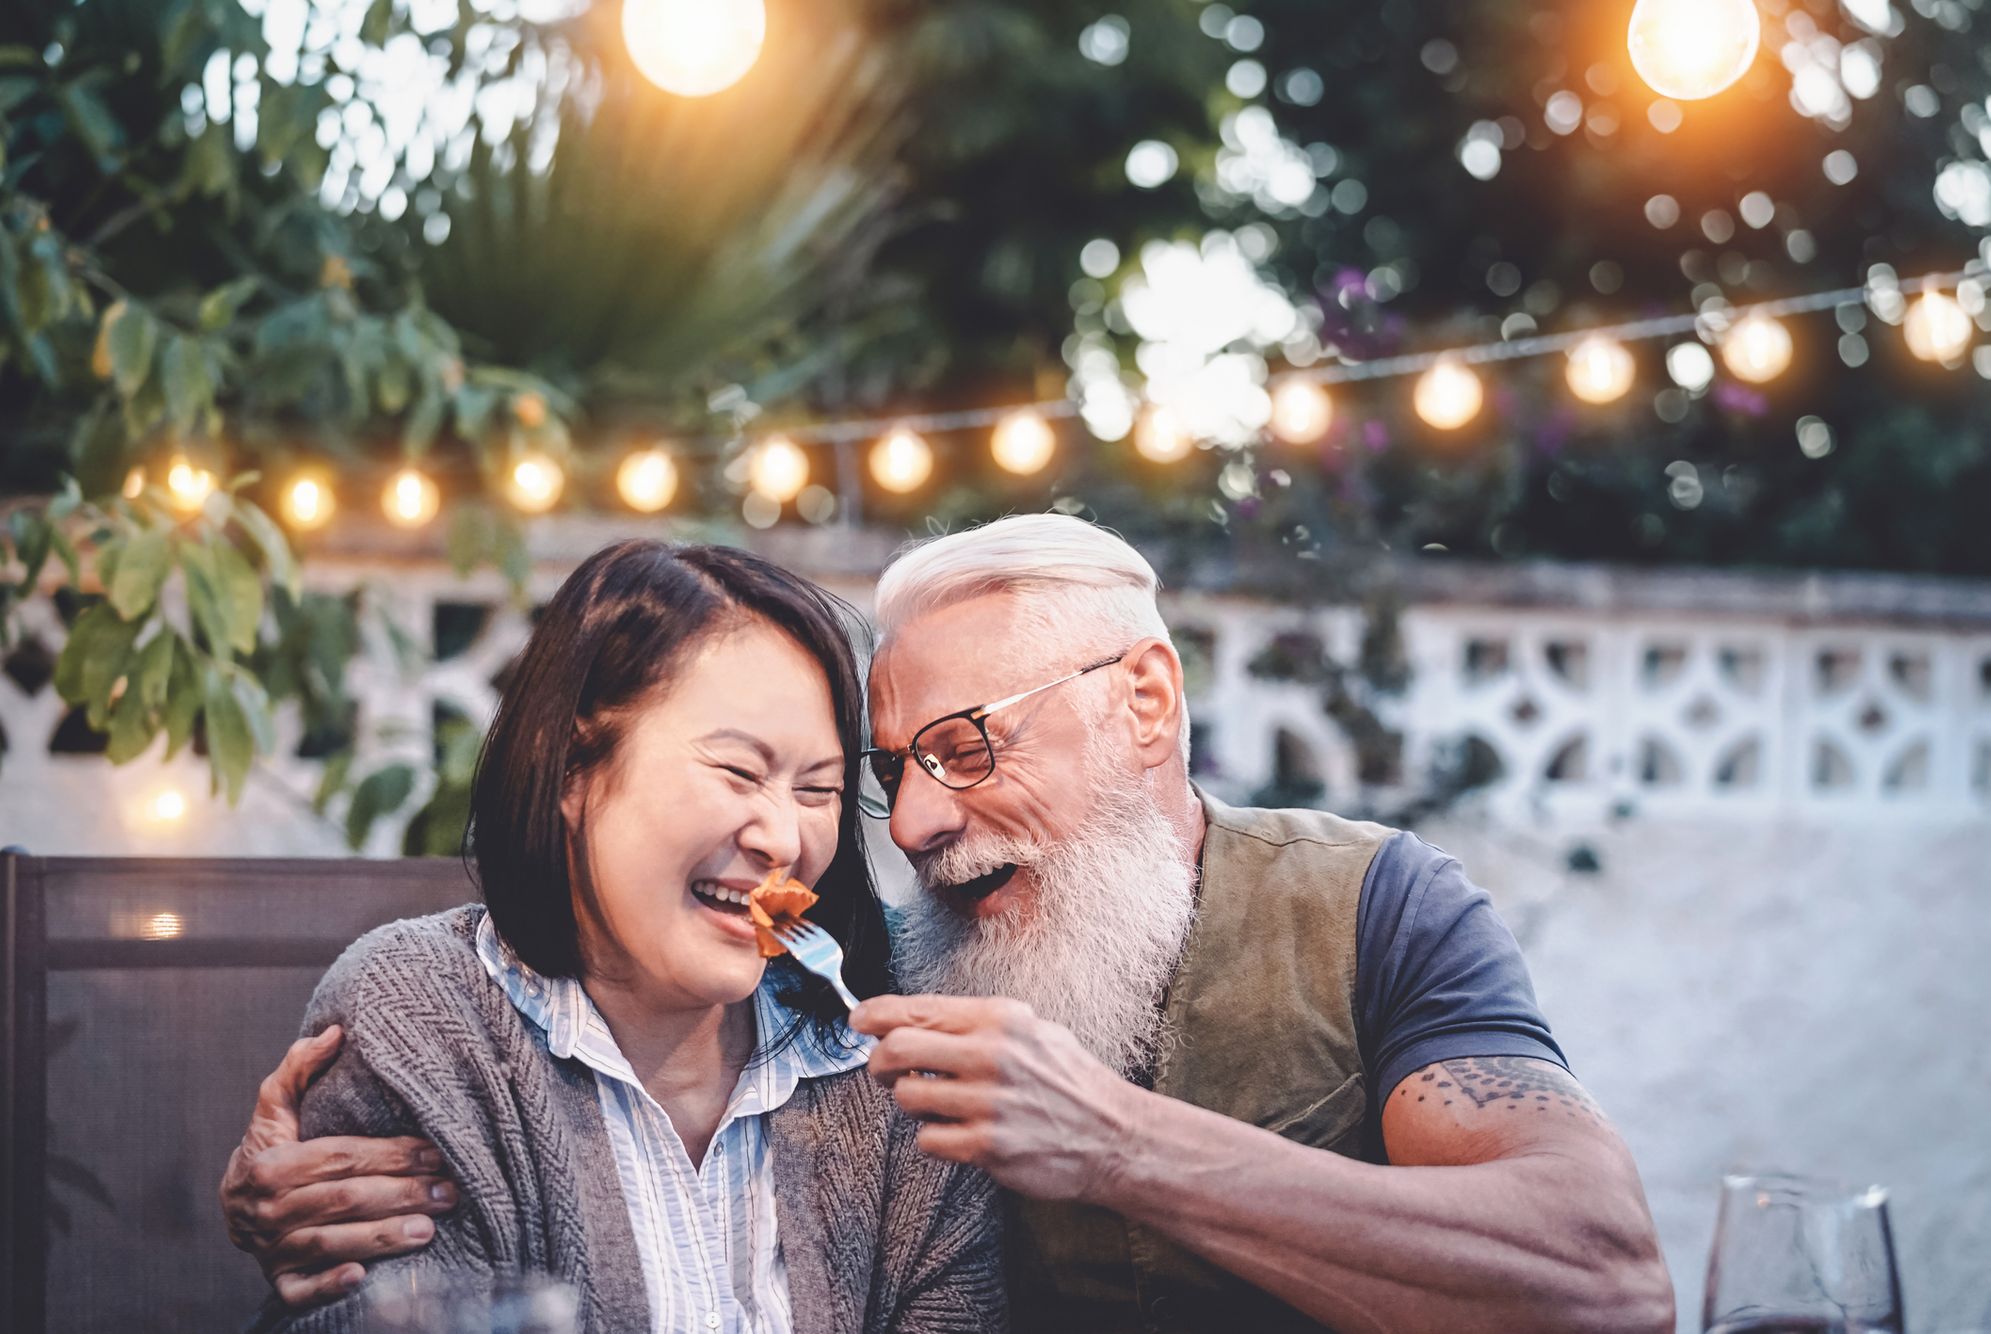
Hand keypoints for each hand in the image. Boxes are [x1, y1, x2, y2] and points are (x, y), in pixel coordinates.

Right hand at [218, 1026, 457, 1307]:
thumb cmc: (271, 1147)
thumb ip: (299, 1068)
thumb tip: (336, 1031)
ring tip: (430, 1228)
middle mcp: (269, 1209)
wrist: (234, 1205)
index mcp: (272, 1164)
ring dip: (381, 1237)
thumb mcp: (275, 1107)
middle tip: (449, 1191)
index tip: (435, 1151)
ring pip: (330, 1242)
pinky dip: (329, 1284)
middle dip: (401, 1194)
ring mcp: (272, 1248)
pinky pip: (300, 1289)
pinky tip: (362, 1276)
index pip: (340, 1157)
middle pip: (344, 1200)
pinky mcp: (279, 1280)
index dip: (389, 1154)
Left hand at [850, 994, 1143, 1203]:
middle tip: (884, 1070)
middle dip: (879, 1061)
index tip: (858, 1021)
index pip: (917, 1008)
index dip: (875, 1014)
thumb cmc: (1070, 1082)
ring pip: (906, 1097)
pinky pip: (927, 1139)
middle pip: (898, 1049)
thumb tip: (912, 1017)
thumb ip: (976, 1024)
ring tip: (937, 1105)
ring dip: (911, 1103)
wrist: (1114, 1135)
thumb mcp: (1032, 1031)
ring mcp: (988, 1102)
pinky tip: (957, 1133)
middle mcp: (992, 1055)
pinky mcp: (987, 1146)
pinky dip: (933, 1138)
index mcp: (1000, 1019)